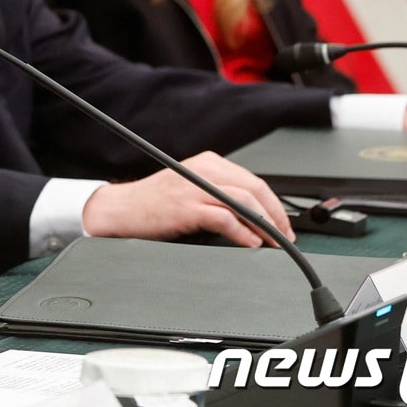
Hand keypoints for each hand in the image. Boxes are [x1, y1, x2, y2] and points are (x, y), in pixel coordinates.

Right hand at [82, 151, 293, 247]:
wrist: (121, 209)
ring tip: (273, 243)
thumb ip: (220, 194)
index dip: (274, 205)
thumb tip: (255, 215)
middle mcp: (203, 170)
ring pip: (244, 202)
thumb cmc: (154, 203)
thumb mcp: (191, 189)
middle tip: (285, 238)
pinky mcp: (186, 207)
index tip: (283, 225)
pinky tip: (251, 243)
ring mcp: (194, 188)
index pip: (254, 181)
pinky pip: (225, 218)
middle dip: (276, 216)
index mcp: (208, 163)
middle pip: (254, 189)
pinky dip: (243, 232)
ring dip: (265, 225)